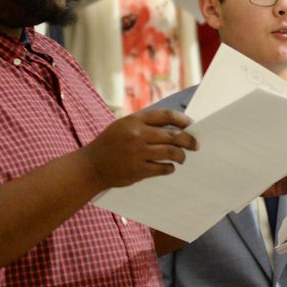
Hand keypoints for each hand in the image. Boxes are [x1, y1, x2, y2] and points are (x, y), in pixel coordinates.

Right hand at [79, 107, 196, 189]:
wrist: (91, 166)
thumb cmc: (109, 144)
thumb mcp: (122, 126)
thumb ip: (143, 124)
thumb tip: (171, 127)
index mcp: (134, 120)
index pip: (165, 116)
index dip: (181, 120)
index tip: (190, 124)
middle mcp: (137, 135)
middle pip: (172, 136)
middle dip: (188, 140)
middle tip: (195, 145)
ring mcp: (138, 153)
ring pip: (170, 152)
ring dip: (180, 156)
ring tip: (183, 158)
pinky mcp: (138, 170)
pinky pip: (161, 168)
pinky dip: (169, 168)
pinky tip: (170, 168)